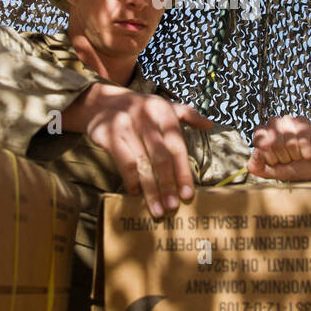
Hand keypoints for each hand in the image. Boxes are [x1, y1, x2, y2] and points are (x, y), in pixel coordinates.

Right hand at [62, 83, 213, 217]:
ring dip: (150, 190)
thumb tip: (210, 124)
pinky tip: (136, 193)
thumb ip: (187, 114)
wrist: (101, 101)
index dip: (183, 172)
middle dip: (168, 184)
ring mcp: (125, 126)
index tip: (187, 195)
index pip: (177, 146)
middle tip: (173, 207)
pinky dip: (131, 180)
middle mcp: (145, 117)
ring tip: (157, 210)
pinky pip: (122, 162)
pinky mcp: (107, 135)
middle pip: (160, 157)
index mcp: (163, 111)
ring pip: (141, 164)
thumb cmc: (139, 108)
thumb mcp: (164, 105)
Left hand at [247, 115, 310, 181]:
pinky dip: (306, 151)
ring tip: (297, 155)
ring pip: (289, 141)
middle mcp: (273, 123)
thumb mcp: (269, 172)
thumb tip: (256, 153)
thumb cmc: (289, 168)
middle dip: (283, 156)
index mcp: (261, 133)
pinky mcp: (304, 122)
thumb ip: (256, 166)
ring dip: (295, 154)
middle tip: (288, 158)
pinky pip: (303, 138)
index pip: (260, 143)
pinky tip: (307, 153)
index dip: (270, 157)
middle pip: (275, 143)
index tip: (276, 161)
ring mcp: (289, 121)